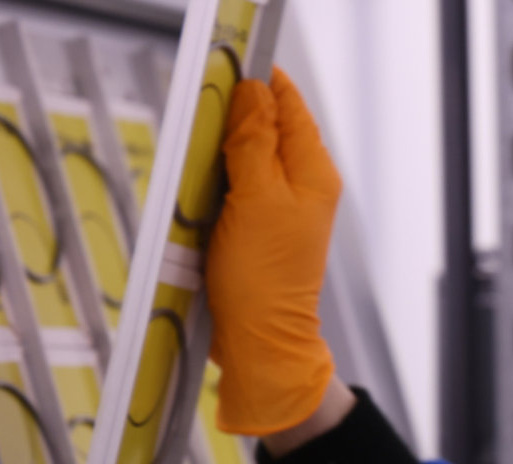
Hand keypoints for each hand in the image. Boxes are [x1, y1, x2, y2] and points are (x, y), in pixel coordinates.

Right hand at [206, 67, 338, 436]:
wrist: (259, 341)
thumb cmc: (262, 278)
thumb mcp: (256, 200)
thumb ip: (254, 143)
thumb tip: (254, 93)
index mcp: (313, 173)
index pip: (290, 106)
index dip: (260, 85)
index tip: (224, 74)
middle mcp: (303, 186)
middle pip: (269, 127)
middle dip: (235, 116)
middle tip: (202, 119)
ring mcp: (281, 207)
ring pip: (248, 156)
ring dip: (220, 150)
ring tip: (198, 155)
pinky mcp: (258, 226)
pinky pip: (236, 186)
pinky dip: (216, 179)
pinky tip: (199, 184)